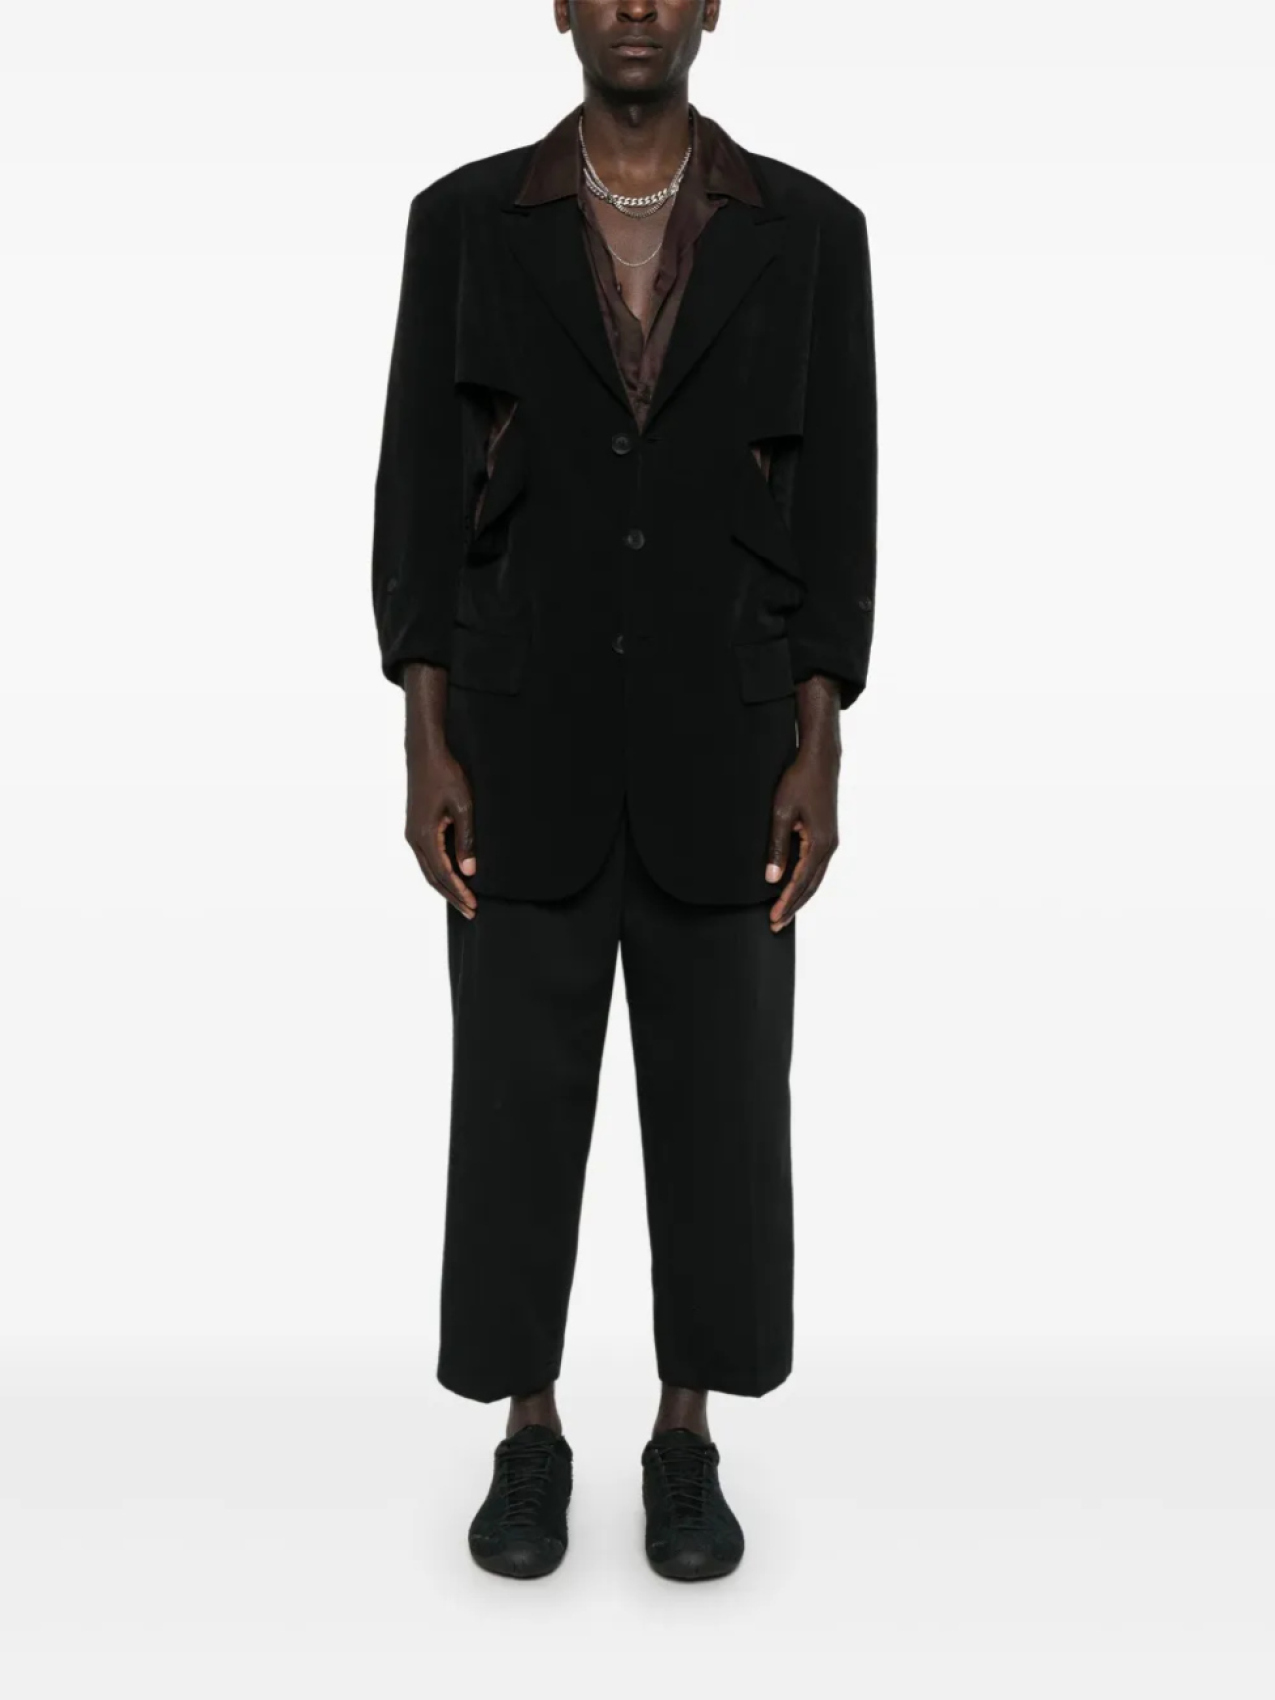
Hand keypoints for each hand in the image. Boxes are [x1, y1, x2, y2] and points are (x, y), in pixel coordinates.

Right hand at [406, 744, 476, 917]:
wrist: (425, 753)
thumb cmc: (446, 775)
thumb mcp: (464, 806)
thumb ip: (466, 839)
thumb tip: (469, 871)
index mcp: (425, 835)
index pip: (443, 874)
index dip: (459, 892)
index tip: (474, 906)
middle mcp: (414, 839)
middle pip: (433, 878)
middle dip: (452, 896)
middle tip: (471, 912)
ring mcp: (413, 834)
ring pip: (428, 870)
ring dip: (445, 887)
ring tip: (463, 900)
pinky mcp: (416, 828)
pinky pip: (427, 858)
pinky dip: (439, 873)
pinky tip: (452, 876)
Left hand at [765, 674, 842, 932]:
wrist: (820, 760)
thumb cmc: (799, 782)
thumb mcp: (781, 814)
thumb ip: (777, 847)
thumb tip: (772, 879)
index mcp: (820, 844)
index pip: (800, 883)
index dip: (786, 903)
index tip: (773, 919)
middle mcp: (829, 847)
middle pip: (810, 886)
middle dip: (793, 907)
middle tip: (775, 925)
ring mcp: (830, 842)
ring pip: (815, 879)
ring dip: (799, 897)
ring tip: (783, 913)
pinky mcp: (826, 836)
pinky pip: (816, 867)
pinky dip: (805, 882)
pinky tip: (794, 888)